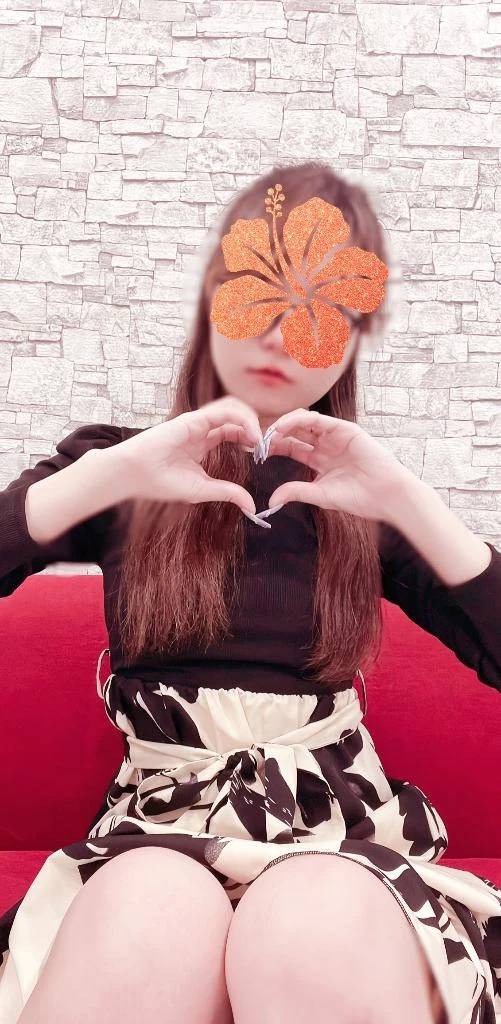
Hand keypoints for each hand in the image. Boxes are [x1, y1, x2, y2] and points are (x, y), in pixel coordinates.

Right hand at [116, 396, 262, 513]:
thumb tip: (252, 506)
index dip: (250, 437)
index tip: (261, 453)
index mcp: (204, 442)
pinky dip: (241, 419)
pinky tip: (250, 434)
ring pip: (232, 408)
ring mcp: (197, 422)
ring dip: (250, 419)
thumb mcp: (203, 489)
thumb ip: (228, 493)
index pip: (234, 431)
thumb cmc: (161, 482)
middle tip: (265, 445)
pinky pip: (223, 411)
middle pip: (237, 416)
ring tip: (259, 439)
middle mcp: (202, 429)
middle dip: (255, 427)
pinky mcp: (192, 419)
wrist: (135, 475)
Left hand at [264, 407, 414, 522]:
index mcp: (319, 459)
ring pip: (304, 422)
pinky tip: (283, 428)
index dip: (273, 447)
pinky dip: (299, 421)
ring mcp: (335, 435)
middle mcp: (325, 444)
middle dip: (274, 434)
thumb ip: (296, 492)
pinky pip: (318, 420)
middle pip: (294, 432)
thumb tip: (271, 500)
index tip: (254, 452)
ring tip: (268, 434)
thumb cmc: (359, 497)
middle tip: (256, 440)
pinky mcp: (345, 429)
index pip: (290, 447)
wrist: (386, 495)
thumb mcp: (320, 495)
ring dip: (283, 425)